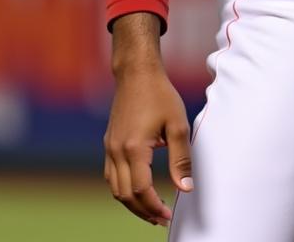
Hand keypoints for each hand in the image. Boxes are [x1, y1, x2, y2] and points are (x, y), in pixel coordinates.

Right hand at [103, 63, 192, 225]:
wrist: (137, 74)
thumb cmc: (160, 95)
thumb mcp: (178, 125)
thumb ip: (181, 158)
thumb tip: (185, 188)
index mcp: (133, 149)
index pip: (141, 190)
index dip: (154, 206)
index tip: (168, 215)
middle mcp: (116, 152)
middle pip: (125, 195)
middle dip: (143, 211)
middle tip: (161, 219)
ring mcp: (109, 149)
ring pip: (115, 189)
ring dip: (132, 203)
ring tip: (151, 210)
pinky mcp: (109, 144)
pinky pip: (112, 176)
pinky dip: (124, 189)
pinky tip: (138, 190)